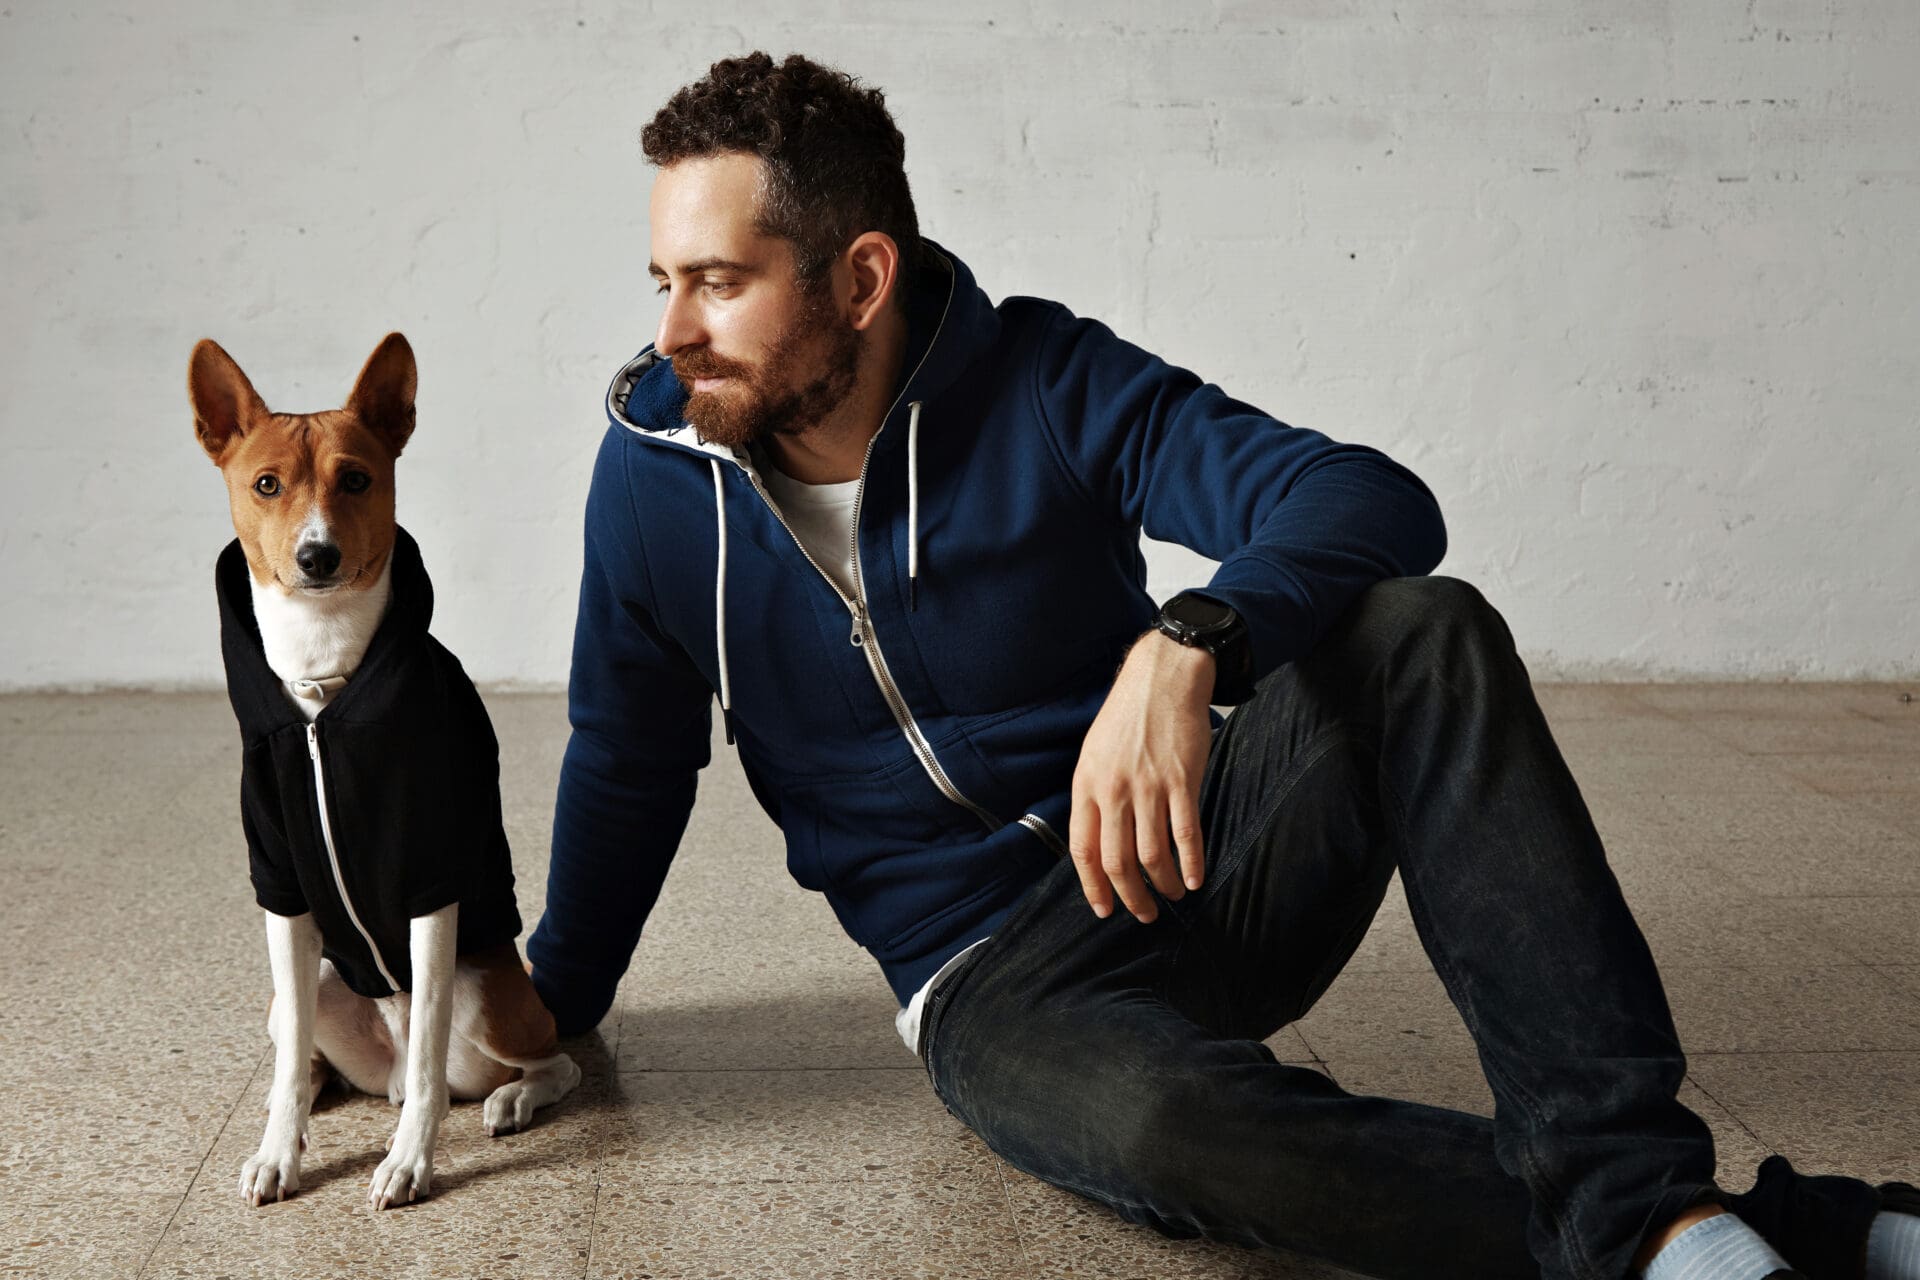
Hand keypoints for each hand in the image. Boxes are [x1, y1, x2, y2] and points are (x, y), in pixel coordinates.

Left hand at [1068, 629, 1214, 922]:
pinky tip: (1196, 878)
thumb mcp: (1094, 753)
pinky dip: (1192, 862)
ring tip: (1173, 895)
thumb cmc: (1127, 716)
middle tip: (1144, 913)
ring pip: (1152, 854)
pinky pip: (1186, 833)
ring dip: (1163, 884)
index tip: (1104, 908)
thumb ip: (1094, 795)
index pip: (1082, 850)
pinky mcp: (1181, 781)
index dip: (1093, 886)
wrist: (1161, 678)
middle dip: (1131, 896)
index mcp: (1087, 785)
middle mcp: (1114, 790)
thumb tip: (1098, 839)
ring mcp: (1148, 787)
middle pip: (1117, 861)